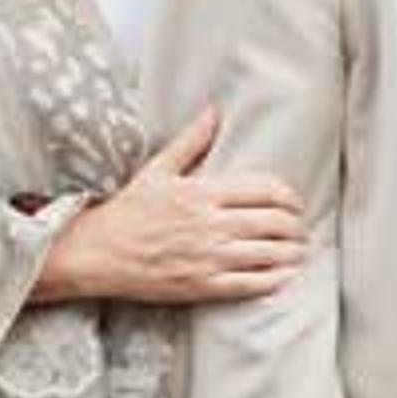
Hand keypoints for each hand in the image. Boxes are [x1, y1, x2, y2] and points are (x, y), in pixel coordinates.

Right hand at [39, 106, 305, 305]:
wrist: (97, 253)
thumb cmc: (128, 211)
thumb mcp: (157, 170)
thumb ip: (192, 141)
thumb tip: (213, 111)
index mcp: (203, 192)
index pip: (267, 190)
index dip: (290, 198)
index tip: (294, 203)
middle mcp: (211, 225)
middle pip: (276, 223)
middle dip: (296, 227)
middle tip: (299, 229)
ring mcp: (209, 257)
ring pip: (270, 254)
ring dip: (292, 253)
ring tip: (298, 251)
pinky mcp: (204, 286)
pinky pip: (253, 284)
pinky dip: (276, 279)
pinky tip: (284, 275)